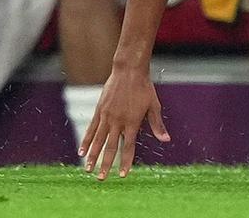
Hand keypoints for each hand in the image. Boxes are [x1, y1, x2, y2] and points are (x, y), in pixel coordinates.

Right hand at [80, 65, 169, 179]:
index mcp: (132, 122)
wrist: (129, 71)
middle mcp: (118, 121)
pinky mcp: (99, 110)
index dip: (126, 161)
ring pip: (98, 140)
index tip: (122, 175)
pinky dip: (86, 141)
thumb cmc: (144, 88)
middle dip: (106, 164)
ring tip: (88, 170)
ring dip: (93, 156)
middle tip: (102, 178)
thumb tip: (166, 140)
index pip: (129, 147)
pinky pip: (91, 129)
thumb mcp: (154, 106)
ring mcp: (107, 116)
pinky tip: (82, 152)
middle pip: (110, 147)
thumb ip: (157, 125)